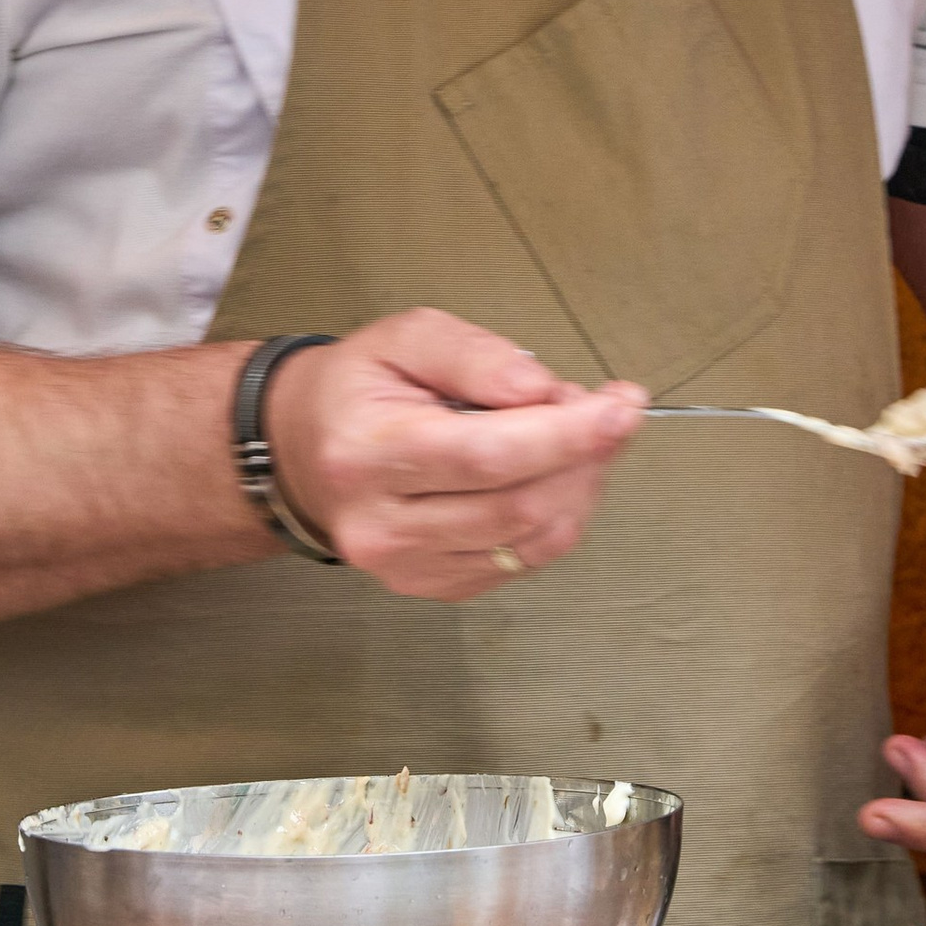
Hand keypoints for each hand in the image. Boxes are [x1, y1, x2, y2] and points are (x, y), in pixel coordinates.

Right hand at [259, 308, 645, 600]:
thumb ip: (475, 354)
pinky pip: (522, 562)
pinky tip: (549, 477)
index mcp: (366, 454)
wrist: (303, 450)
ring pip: (530, 540)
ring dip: (579, 487)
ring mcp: (406, 567)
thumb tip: (541, 389)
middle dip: (585, 457)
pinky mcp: (432, 588)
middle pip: (518, 506)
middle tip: (605, 412)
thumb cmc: (359, 388)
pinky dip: (557, 516)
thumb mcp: (405, 337)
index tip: (622, 408)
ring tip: (575, 439)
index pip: (486, 456)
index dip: (566, 436)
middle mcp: (381, 525)